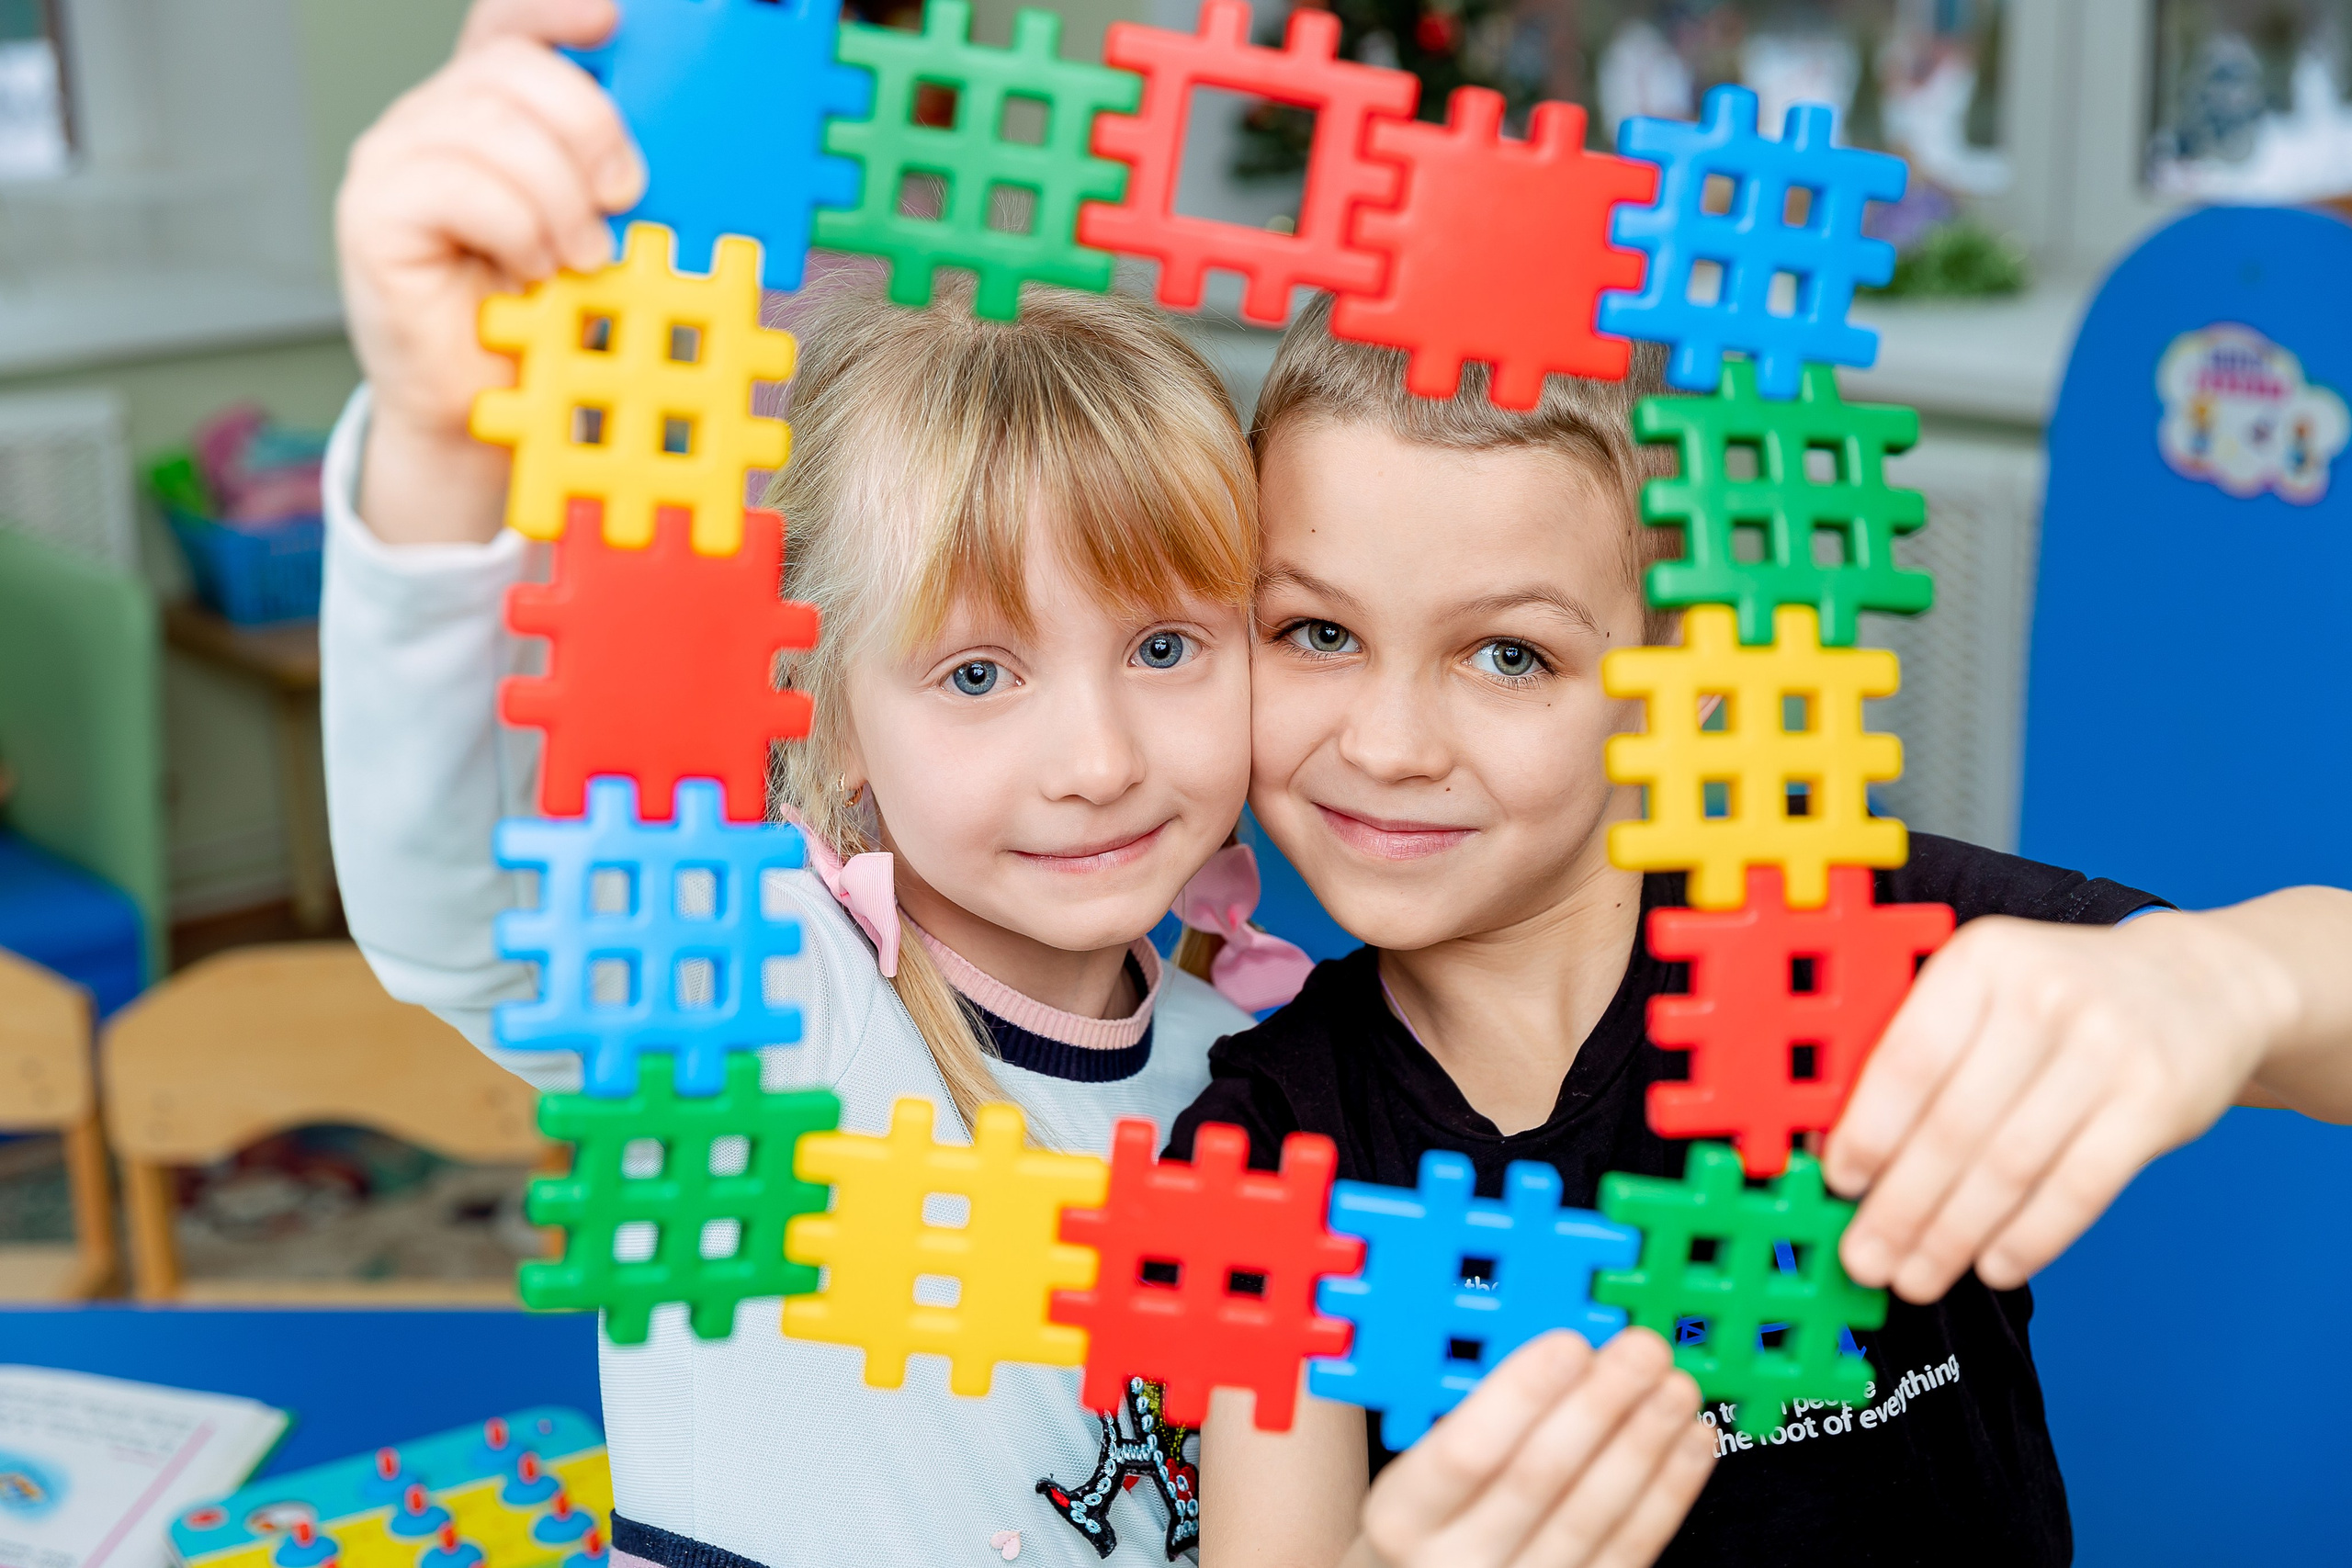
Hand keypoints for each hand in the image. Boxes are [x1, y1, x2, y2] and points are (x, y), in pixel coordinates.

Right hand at [334, 0, 640, 544]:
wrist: (490, 408)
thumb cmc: (543, 318)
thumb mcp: (595, 229)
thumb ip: (611, 173)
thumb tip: (666, 143)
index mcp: (487, 108)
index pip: (509, 22)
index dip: (557, 10)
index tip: (613, 20)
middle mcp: (432, 118)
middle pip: (513, 67)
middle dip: (589, 127)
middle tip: (623, 197)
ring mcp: (393, 158)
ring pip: (492, 125)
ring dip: (558, 198)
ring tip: (578, 256)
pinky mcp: (371, 210)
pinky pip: (461, 184)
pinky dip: (516, 228)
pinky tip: (530, 268)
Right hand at [1347, 1329, 1713, 1567]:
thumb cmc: (1422, 1526)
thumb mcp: (1406, 1478)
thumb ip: (1455, 1421)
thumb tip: (1532, 1349)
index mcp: (1400, 1517)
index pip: (1464, 1452)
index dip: (1520, 1395)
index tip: (1568, 1345)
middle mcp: (1455, 1564)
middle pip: (1539, 1478)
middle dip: (1599, 1405)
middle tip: (1641, 1350)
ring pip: (1594, 1514)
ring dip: (1644, 1443)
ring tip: (1675, 1388)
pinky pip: (1629, 1550)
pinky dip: (1667, 1493)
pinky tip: (1687, 1445)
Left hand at [1823, 906, 2295, 1302]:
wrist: (2202, 984)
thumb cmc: (2063, 999)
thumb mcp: (1991, 990)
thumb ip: (1925, 1050)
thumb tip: (1845, 1151)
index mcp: (1982, 959)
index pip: (1908, 1059)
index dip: (1867, 1132)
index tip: (1837, 1185)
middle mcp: (2042, 995)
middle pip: (1954, 1125)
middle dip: (1901, 1207)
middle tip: (1867, 1259)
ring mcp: (2106, 1048)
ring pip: (2010, 1166)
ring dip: (1953, 1235)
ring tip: (1917, 1276)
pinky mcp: (2157, 1101)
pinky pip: (2079, 1188)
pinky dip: (2029, 1237)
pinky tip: (1992, 1266)